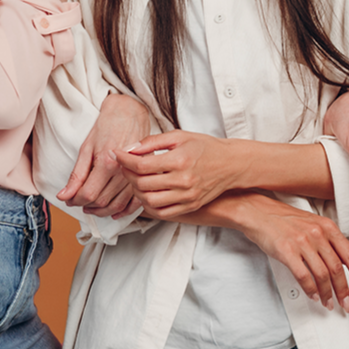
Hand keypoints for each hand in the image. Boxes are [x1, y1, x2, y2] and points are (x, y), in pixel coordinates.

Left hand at [60, 93, 148, 216]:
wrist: (130, 113)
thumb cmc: (107, 127)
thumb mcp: (86, 148)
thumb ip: (76, 175)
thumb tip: (64, 195)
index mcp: (107, 163)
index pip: (88, 194)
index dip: (75, 201)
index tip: (69, 200)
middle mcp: (123, 171)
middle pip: (102, 202)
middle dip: (86, 206)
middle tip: (78, 202)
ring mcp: (135, 175)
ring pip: (117, 205)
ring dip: (102, 211)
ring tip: (92, 207)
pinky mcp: (144, 175)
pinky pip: (135, 202)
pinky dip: (123, 210)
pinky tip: (114, 212)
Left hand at [114, 131, 253, 217]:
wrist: (231, 164)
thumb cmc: (206, 147)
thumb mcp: (180, 136)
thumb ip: (153, 141)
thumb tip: (130, 148)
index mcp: (180, 160)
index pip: (141, 165)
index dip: (124, 160)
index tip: (117, 155)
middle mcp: (183, 180)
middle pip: (142, 183)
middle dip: (127, 174)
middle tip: (125, 166)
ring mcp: (187, 196)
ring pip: (149, 201)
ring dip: (136, 192)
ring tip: (135, 180)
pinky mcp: (190, 205)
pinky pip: (162, 212)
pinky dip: (149, 206)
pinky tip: (147, 194)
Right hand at [232, 194, 348, 313]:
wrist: (258, 212)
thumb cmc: (285, 220)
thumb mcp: (314, 224)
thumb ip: (330, 241)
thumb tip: (346, 262)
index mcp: (328, 227)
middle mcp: (318, 234)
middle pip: (338, 268)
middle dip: (345, 290)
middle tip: (347, 304)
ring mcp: (303, 243)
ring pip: (323, 274)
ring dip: (328, 293)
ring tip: (329, 303)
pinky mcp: (287, 251)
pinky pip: (303, 276)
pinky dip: (311, 289)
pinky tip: (314, 296)